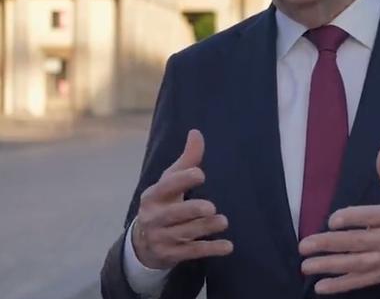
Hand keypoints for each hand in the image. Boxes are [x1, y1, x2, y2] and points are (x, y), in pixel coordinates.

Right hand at [132, 129, 232, 268]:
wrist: (143, 242)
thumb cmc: (164, 202)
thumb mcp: (170, 181)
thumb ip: (187, 160)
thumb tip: (196, 132)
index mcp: (153, 196)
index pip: (166, 186)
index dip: (182, 180)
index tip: (200, 173)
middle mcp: (154, 217)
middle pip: (174, 214)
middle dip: (192, 211)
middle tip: (210, 207)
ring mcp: (161, 238)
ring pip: (185, 234)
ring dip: (205, 228)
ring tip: (223, 221)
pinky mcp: (171, 255)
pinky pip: (192, 253)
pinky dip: (210, 249)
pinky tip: (228, 246)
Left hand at [299, 138, 379, 294]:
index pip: (371, 217)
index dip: (352, 219)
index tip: (333, 220)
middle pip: (357, 242)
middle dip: (329, 244)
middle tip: (304, 245)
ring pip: (355, 264)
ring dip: (329, 266)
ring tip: (306, 266)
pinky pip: (359, 281)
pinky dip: (340, 285)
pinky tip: (320, 287)